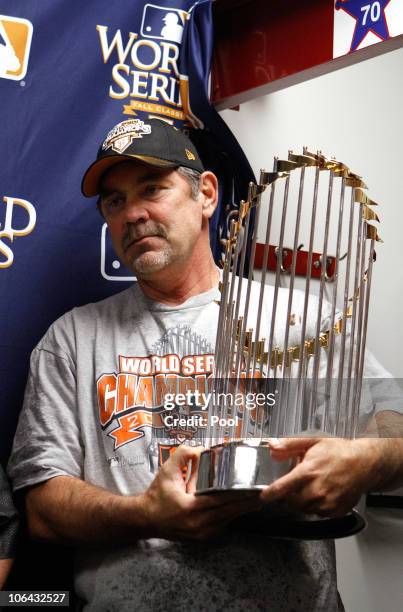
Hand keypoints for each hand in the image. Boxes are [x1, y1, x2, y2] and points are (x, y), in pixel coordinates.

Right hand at [142, 445, 261, 540]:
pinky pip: (222, 524)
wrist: (147, 519)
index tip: (252, 487)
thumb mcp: (167, 471)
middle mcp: (197, 524)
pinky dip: (232, 515)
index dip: (237, 494)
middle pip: (229, 512)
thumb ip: (182, 455)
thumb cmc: (158, 494)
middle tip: (262, 492)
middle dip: (246, 502)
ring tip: (257, 499)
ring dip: (242, 509)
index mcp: (189, 508)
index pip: (219, 500)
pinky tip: (242, 507)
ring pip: (228, 520)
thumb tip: (200, 448)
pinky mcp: (203, 537)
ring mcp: (201, 533)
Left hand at [260, 437, 380, 516]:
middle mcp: (317, 490)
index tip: (263, 498)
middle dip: (288, 497)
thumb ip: (289, 445)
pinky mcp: (335, 511)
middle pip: (291, 503)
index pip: (282, 489)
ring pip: (304, 509)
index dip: (269, 495)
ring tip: (311, 487)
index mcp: (308, 472)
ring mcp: (327, 503)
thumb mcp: (312, 441)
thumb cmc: (339, 451)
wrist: (365, 463)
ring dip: (302, 502)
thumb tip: (273, 447)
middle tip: (294, 487)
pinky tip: (322, 493)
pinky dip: (316, 506)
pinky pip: (318, 514)